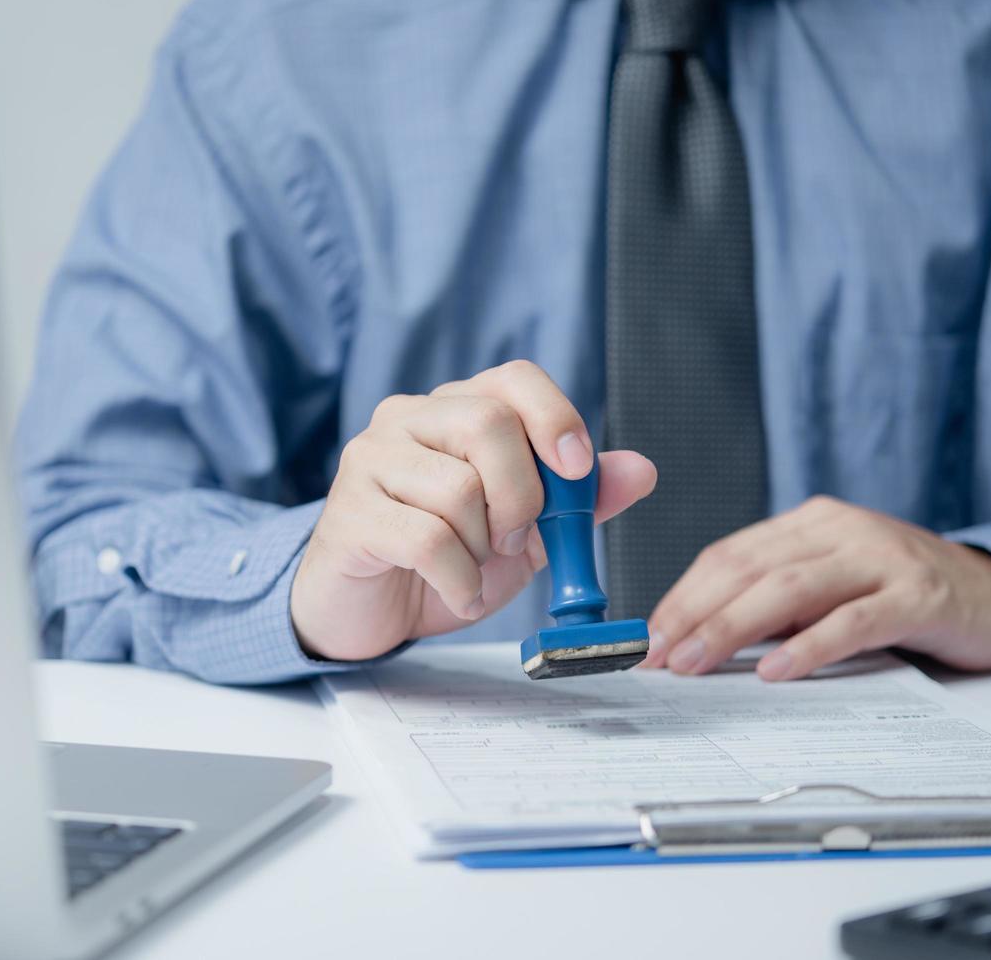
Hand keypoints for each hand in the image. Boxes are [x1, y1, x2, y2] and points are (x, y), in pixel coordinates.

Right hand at [291, 360, 657, 661]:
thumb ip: (578, 502)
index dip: (555, 417)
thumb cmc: (444, 560)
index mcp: (452, 410)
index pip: (513, 379)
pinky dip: (460, 581)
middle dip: (523, 495)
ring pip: (458, 488)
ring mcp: (370, 462)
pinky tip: (458, 594)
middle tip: (516, 540)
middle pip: (487, 423)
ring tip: (473, 569)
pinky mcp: (349, 515)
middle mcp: (406, 420)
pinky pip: (426, 540)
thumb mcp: (524, 533)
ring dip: (484, 549)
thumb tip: (641, 470)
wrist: (370, 611)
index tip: (577, 469)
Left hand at [642, 496, 990, 680]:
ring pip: (790, 589)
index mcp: (809, 523)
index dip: (682, 596)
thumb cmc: (898, 596)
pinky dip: (808, 645)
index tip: (646, 638)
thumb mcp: (828, 588)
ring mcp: (881, 557)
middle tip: (655, 655)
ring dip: (733, 628)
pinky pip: (852, 619)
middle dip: (694, 613)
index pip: (728, 555)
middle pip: (749, 567)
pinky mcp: (918, 594)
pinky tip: (776, 670)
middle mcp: (839, 530)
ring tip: (695, 662)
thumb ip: (773, 605)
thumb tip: (695, 642)